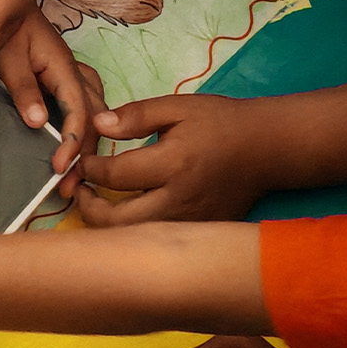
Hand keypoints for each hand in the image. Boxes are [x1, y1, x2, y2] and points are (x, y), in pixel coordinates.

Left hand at [0, 14, 107, 188]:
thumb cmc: (0, 25)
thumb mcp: (5, 54)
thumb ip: (22, 87)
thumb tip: (39, 123)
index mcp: (62, 65)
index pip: (79, 109)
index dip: (73, 141)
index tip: (59, 168)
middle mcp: (74, 72)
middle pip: (94, 116)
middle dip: (86, 154)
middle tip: (69, 188)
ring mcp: (72, 75)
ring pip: (94, 112)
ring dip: (87, 144)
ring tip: (73, 175)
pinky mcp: (63, 79)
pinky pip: (84, 106)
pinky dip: (81, 130)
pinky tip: (69, 148)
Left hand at [76, 94, 269, 226]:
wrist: (265, 148)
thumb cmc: (219, 122)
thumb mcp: (178, 107)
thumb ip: (136, 115)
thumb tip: (97, 124)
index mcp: (173, 163)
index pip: (115, 175)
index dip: (90, 168)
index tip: (83, 160)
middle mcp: (180, 199)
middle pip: (118, 221)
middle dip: (89, 209)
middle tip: (81, 191)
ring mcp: (191, 223)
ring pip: (135, 239)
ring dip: (109, 225)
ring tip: (98, 204)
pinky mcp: (199, 234)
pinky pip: (157, 241)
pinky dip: (135, 232)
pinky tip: (127, 214)